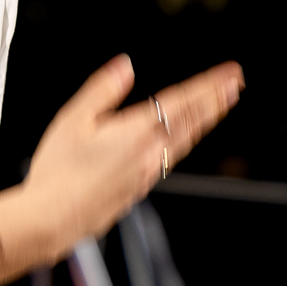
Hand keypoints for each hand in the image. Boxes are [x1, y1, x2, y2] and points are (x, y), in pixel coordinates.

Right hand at [0, 55, 244, 285]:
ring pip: (185, 141)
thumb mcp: (72, 120)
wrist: (50, 219)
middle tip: (236, 84)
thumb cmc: (57, 171)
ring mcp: (146, 173)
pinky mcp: (137, 188)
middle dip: (215, 100)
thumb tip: (126, 66)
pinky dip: (187, 141)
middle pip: (191, 122)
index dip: (208, 86)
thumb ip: (102, 90)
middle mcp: (148, 153)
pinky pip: (172, 158)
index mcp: (135, 132)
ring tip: (221, 105)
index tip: (229, 74)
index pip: (181, 103)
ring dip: (206, 120)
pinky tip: (186, 139)